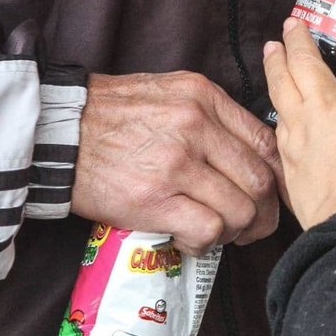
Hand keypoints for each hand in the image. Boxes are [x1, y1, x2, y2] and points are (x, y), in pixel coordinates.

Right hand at [71, 72, 282, 253]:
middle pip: (259, 180)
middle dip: (264, 213)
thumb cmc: (112, 115)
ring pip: (240, 209)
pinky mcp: (153, 199)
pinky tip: (190, 239)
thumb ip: (211, 116)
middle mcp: (196, 126)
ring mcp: (176, 163)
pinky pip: (207, 229)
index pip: (265, 142)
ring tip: (218, 233)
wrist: (56, 130)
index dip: (278, 176)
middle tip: (253, 226)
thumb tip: (248, 153)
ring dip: (236, 231)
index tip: (274, 195)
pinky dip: (206, 243)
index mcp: (204, 98)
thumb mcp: (170, 93)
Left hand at [263, 18, 335, 228]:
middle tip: (290, 26)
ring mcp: (300, 132)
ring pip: (280, 90)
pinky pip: (279, 128)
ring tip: (271, 55)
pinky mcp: (287, 158)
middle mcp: (325, 109)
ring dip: (275, 68)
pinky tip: (280, 113)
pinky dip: (280, 115)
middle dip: (295, 41)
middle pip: (303, 64)